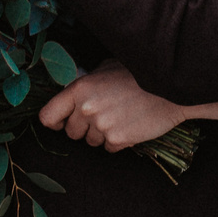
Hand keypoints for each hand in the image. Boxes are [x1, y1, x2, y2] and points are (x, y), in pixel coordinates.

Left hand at [38, 62, 188, 151]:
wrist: (170, 86)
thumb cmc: (138, 73)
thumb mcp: (106, 68)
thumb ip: (86, 83)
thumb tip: (73, 98)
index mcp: (79, 89)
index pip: (48, 116)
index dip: (55, 121)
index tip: (62, 122)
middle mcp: (86, 109)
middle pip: (71, 132)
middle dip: (84, 127)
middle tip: (103, 115)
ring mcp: (102, 126)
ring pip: (90, 142)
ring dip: (102, 134)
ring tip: (121, 116)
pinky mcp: (118, 140)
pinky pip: (108, 148)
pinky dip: (117, 141)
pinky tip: (130, 125)